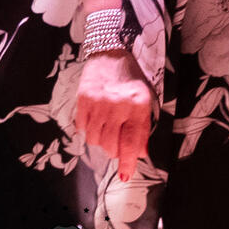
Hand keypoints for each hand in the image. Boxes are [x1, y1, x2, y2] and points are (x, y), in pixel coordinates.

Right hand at [75, 52, 153, 181]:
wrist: (110, 52)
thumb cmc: (131, 77)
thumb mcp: (145, 98)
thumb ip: (143, 127)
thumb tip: (141, 153)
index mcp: (139, 105)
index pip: (133, 141)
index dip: (129, 162)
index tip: (125, 176)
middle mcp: (119, 106)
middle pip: (111, 145)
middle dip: (114, 150)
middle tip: (117, 142)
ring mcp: (99, 104)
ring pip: (96, 140)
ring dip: (101, 140)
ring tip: (107, 125)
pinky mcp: (83, 101)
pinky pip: (83, 130)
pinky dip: (88, 130)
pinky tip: (96, 118)